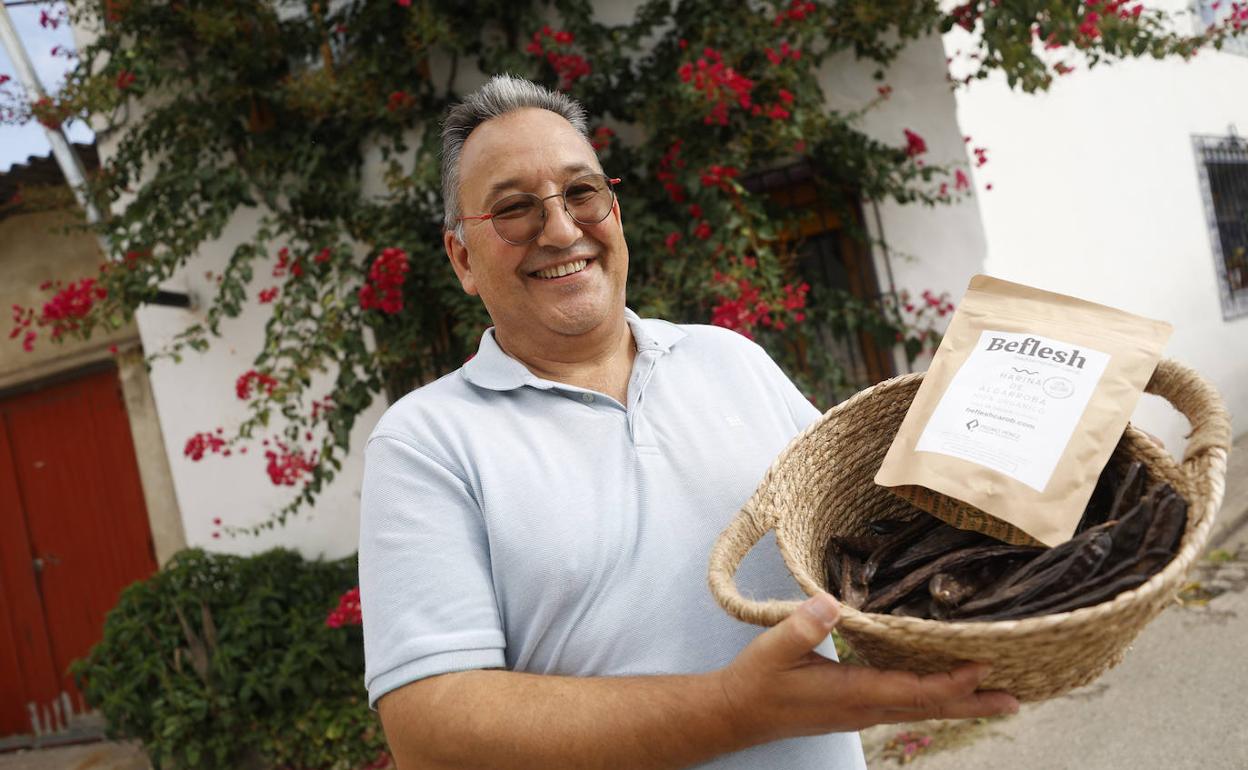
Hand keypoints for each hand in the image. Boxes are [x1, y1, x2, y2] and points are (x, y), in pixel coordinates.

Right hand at [715, 592, 1018, 741]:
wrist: (736, 714)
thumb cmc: (756, 682)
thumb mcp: (774, 648)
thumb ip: (803, 626)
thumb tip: (832, 602)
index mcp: (852, 694)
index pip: (913, 690)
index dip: (950, 681)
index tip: (983, 667)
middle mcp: (864, 708)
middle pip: (929, 707)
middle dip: (972, 702)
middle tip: (1014, 699)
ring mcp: (861, 712)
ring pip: (920, 709)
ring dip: (958, 703)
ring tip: (993, 698)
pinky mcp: (855, 709)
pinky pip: (904, 705)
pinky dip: (932, 698)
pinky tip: (941, 691)